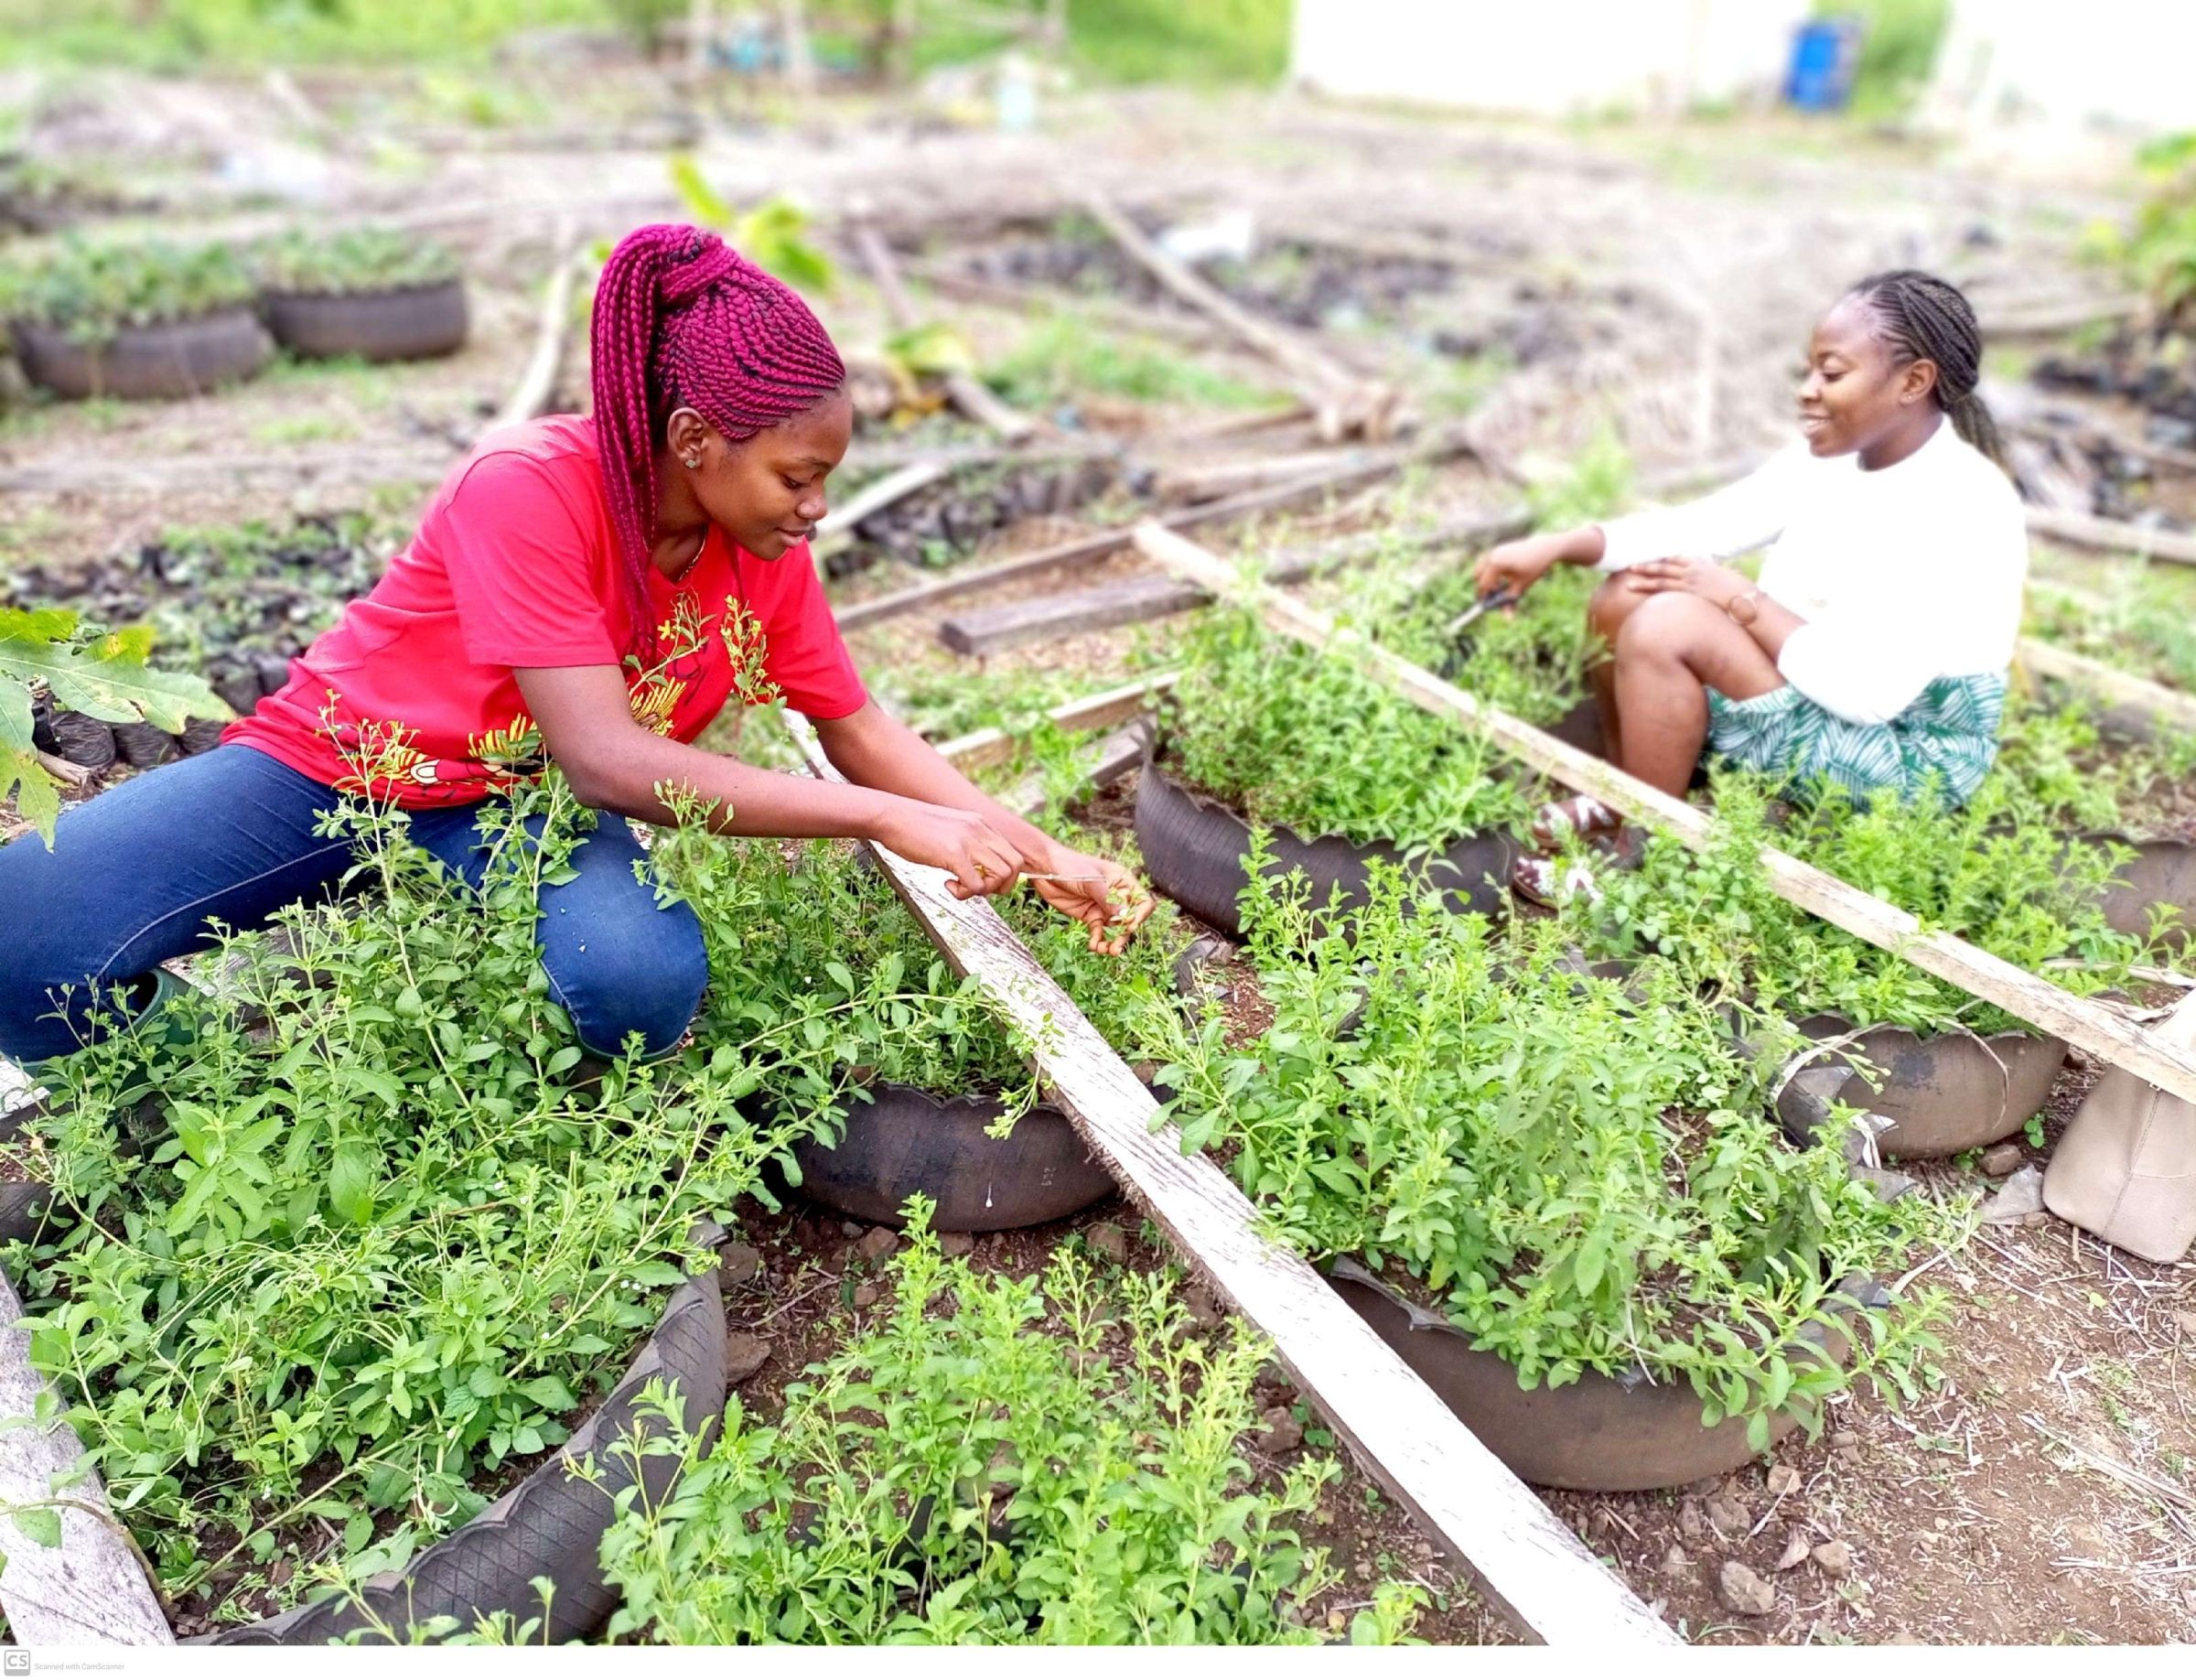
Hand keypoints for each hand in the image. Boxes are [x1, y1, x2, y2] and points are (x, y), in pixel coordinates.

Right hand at [873, 802, 1022, 898]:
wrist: (891, 816)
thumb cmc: (914, 827)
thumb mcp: (951, 829)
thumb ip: (969, 843)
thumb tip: (978, 868)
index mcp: (982, 824)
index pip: (1014, 853)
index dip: (1004, 874)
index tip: (984, 880)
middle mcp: (981, 830)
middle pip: (1016, 865)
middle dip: (1001, 885)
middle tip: (978, 888)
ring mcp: (969, 841)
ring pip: (1002, 876)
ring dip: (985, 890)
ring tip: (961, 887)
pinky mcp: (954, 854)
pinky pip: (976, 886)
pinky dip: (964, 893)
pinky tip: (947, 884)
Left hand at [1028, 847, 1153, 954]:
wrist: (1045, 868)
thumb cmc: (1070, 865)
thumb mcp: (1091, 881)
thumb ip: (1108, 898)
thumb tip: (1125, 916)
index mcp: (1123, 882)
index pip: (1142, 902)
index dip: (1139, 916)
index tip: (1129, 925)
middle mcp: (1117, 896)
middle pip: (1129, 920)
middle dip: (1123, 934)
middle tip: (1116, 947)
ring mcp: (1103, 907)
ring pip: (1114, 929)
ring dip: (1112, 942)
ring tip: (1105, 951)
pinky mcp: (1090, 916)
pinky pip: (1098, 932)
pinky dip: (1097, 940)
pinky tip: (1093, 946)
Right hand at [1472, 534, 1562, 601]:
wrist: (1543, 548)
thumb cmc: (1533, 567)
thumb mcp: (1521, 586)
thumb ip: (1511, 602)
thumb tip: (1508, 620)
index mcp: (1496, 564)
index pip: (1483, 585)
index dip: (1485, 597)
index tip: (1488, 605)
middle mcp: (1492, 556)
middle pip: (1477, 577)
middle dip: (1483, 588)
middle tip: (1492, 597)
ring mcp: (1493, 551)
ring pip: (1480, 569)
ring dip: (1485, 580)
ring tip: (1499, 586)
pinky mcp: (1496, 549)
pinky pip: (1486, 564)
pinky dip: (1489, 573)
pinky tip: (1503, 577)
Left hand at [1623, 556, 1749, 608]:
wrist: (1747, 598)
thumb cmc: (1741, 593)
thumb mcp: (1729, 580)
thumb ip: (1720, 577)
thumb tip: (1723, 580)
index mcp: (1703, 565)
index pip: (1679, 559)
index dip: (1664, 559)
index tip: (1652, 559)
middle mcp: (1694, 571)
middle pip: (1666, 566)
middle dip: (1648, 566)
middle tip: (1631, 566)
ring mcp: (1690, 581)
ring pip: (1661, 578)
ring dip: (1644, 579)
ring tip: (1628, 581)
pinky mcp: (1688, 593)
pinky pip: (1665, 590)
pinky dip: (1650, 590)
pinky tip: (1638, 592)